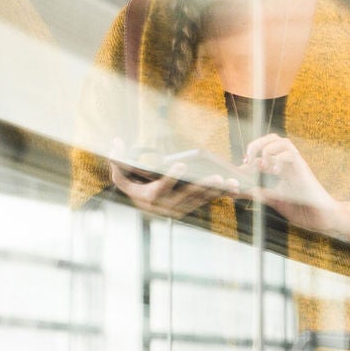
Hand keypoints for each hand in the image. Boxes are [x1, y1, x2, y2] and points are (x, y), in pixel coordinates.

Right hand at [108, 142, 227, 218]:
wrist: (145, 210)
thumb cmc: (134, 188)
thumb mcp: (122, 177)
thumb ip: (116, 160)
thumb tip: (116, 140)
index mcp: (150, 196)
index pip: (161, 186)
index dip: (171, 175)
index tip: (181, 164)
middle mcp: (166, 205)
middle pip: (187, 195)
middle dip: (203, 185)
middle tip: (216, 176)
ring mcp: (180, 209)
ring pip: (201, 199)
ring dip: (216, 191)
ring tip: (229, 181)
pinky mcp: (191, 208)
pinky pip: (207, 200)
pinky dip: (220, 194)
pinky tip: (233, 187)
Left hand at [241, 135, 349, 246]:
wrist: (322, 217)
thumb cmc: (301, 209)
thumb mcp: (270, 199)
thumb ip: (253, 192)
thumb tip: (231, 190)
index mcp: (280, 167)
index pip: (263, 148)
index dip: (249, 153)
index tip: (241, 166)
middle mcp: (288, 163)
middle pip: (273, 138)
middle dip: (256, 144)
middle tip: (249, 160)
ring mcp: (297, 165)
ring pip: (282, 141)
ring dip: (267, 150)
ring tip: (263, 166)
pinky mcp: (303, 169)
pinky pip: (291, 153)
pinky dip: (278, 159)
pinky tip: (275, 173)